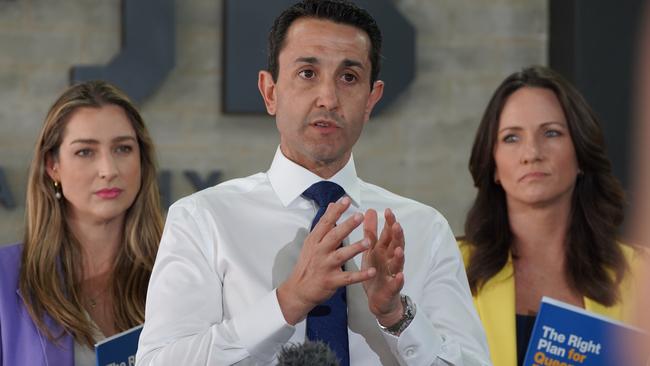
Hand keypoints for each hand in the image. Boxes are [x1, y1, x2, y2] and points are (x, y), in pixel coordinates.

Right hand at [277, 197, 376, 324]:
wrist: (299, 290)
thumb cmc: (308, 264)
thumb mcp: (312, 242)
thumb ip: (324, 224)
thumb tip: (332, 205)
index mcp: (315, 241)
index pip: (325, 223)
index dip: (336, 211)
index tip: (346, 200)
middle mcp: (320, 252)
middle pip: (334, 236)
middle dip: (347, 226)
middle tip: (359, 216)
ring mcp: (326, 266)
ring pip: (341, 256)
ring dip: (355, 248)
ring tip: (368, 242)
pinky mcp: (332, 281)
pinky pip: (348, 278)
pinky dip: (360, 275)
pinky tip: (371, 271)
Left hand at [361, 208, 404, 326]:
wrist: (379, 299)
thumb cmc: (376, 271)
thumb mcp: (371, 250)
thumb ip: (371, 231)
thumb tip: (371, 210)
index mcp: (384, 250)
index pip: (389, 234)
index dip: (390, 223)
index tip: (388, 211)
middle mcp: (391, 260)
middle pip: (396, 245)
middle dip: (397, 236)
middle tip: (396, 225)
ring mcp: (392, 274)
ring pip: (398, 263)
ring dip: (399, 256)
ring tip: (398, 249)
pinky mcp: (392, 289)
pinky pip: (396, 284)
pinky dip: (398, 280)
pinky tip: (400, 276)